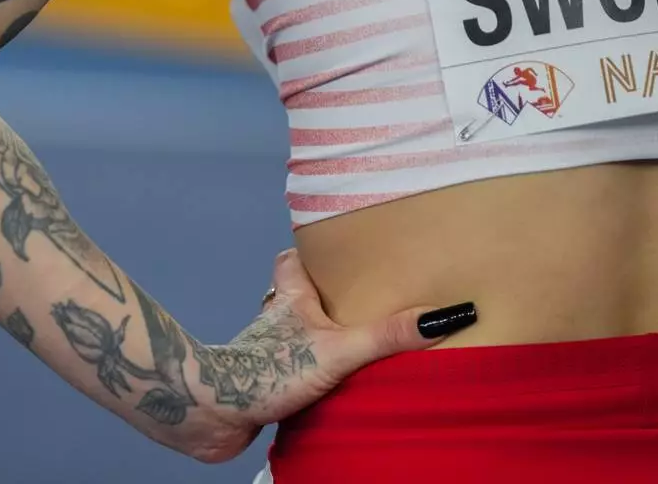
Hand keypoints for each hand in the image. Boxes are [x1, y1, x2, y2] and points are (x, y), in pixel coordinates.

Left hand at [192, 249, 476, 461]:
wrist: (212, 412)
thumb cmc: (266, 371)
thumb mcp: (339, 349)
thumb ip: (387, 335)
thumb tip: (445, 316)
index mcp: (291, 299)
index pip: (292, 260)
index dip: (308, 250)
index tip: (334, 245)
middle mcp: (275, 321)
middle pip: (294, 296)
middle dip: (319, 297)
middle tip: (355, 299)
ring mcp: (266, 354)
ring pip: (291, 336)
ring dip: (314, 339)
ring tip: (352, 347)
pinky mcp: (262, 386)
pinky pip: (289, 373)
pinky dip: (306, 376)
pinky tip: (328, 389)